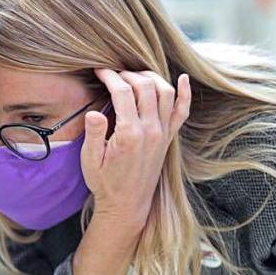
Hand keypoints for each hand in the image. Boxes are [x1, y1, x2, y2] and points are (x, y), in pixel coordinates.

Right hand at [81, 69, 189, 229]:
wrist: (127, 204)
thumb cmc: (105, 182)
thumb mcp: (90, 160)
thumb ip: (94, 134)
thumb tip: (94, 112)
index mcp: (129, 134)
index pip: (122, 92)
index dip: (110, 76)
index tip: (99, 70)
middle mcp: (151, 130)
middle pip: (145, 87)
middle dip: (127, 74)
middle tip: (113, 73)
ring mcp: (163, 133)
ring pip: (165, 92)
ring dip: (151, 77)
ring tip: (135, 75)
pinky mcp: (168, 138)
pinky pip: (182, 111)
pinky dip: (184, 93)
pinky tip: (182, 78)